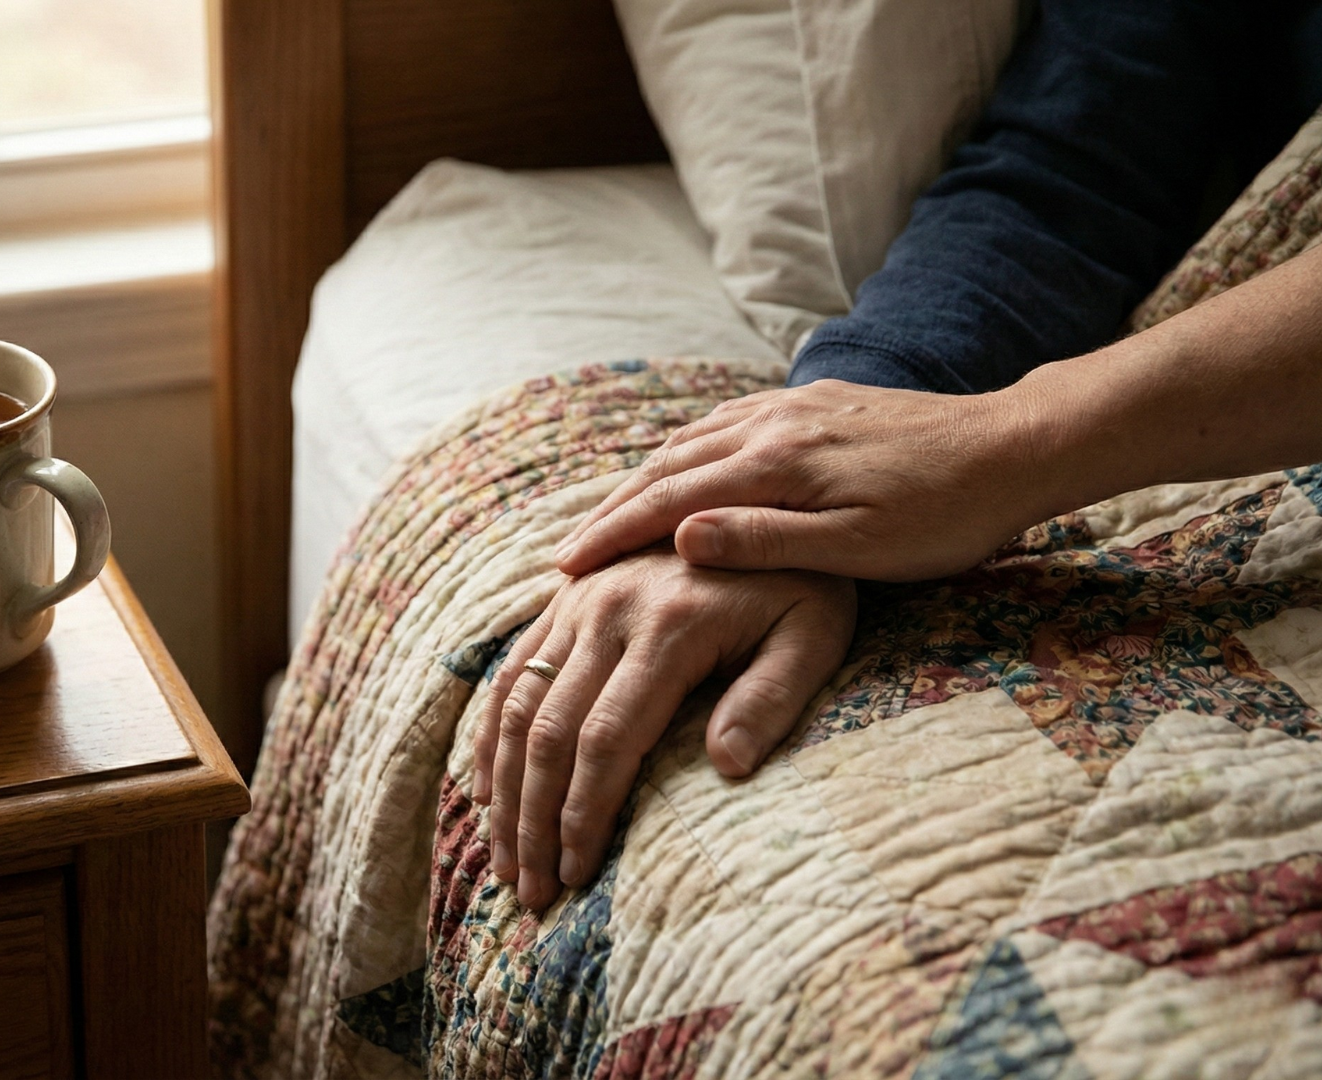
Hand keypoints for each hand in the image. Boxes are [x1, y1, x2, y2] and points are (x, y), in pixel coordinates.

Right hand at [472, 551, 854, 909]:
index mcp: (667, 625)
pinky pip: (510, 671)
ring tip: (506, 858)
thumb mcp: (816, 633)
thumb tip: (725, 767)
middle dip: (532, 818)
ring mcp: (578, 600)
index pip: (606, 738)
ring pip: (516, 704)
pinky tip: (488, 787)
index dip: (584, 812)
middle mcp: (607, 608)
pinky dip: (492, 735)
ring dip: (504, 787)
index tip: (577, 874)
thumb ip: (772, 697)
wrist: (771, 498)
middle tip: (531, 889)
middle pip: (547, 730)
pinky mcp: (565, 599)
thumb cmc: (806, 583)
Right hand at [553, 380, 1049, 581]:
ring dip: (641, 479)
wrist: (1015, 446)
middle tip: (568, 552)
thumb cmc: (943, 515)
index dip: (609, 536)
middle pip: (666, 467)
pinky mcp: (814, 402)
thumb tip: (677, 539)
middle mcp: (770, 424)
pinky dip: (684, 449)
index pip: (666, 502)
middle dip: (610, 510)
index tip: (564, 567)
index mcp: (776, 465)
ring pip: (692, 440)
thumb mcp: (856, 548)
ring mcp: (791, 407)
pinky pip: (725, 421)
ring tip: (608, 515)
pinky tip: (681, 465)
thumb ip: (765, 540)